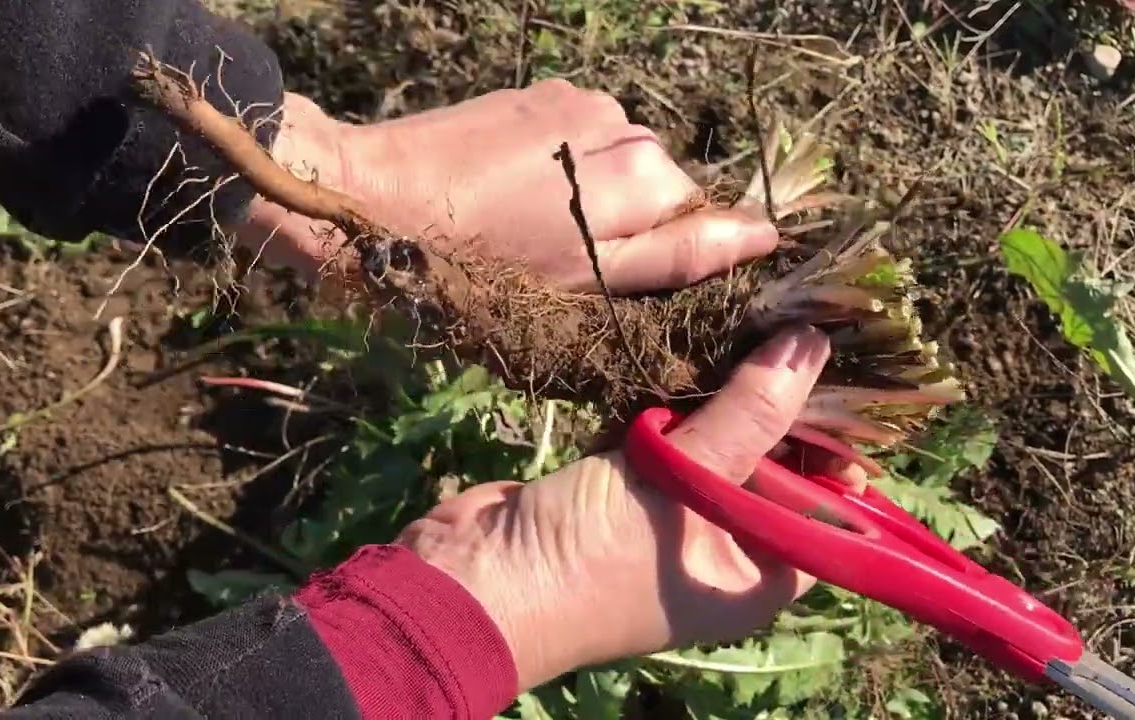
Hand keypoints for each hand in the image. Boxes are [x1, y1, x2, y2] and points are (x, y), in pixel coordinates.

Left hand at [234, 85, 781, 292]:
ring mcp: (587, 105)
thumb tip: (763, 236)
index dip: (682, 256)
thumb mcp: (580, 284)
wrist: (371, 196)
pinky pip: (588, 132)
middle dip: (634, 224)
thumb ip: (676, 257)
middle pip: (668, 187)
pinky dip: (571, 162)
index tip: (633, 275)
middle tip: (570, 260)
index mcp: (646, 184)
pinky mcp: (547, 93)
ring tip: (538, 222)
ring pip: (627, 159)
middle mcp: (630, 132)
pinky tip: (522, 186)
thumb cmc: (474, 267)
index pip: (710, 222)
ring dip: (601, 190)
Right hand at [395, 326, 830, 691]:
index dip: (839, 442)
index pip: (827, 507)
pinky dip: (672, 396)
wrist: (471, 579)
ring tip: (759, 318)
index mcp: (757, 575)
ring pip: (717, 439)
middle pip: (771, 464)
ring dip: (724, 390)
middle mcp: (722, 545)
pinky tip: (694, 341)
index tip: (850, 369)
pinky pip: (665, 431)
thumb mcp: (684, 489)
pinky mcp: (622, 479)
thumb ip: (749, 416)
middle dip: (780, 402)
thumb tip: (813, 346)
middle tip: (800, 325)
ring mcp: (670, 511)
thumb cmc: (592, 558)